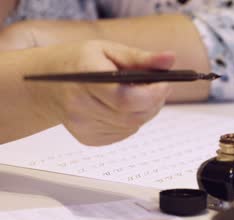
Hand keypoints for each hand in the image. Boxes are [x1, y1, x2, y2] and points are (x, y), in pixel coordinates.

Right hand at [26, 40, 174, 145]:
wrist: (47, 84)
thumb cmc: (81, 62)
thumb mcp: (110, 50)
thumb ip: (142, 58)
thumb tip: (170, 60)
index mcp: (85, 77)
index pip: (126, 98)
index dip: (153, 94)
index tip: (165, 83)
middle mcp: (80, 106)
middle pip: (133, 115)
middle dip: (154, 102)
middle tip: (157, 87)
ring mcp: (82, 126)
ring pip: (133, 125)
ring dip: (144, 111)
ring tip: (139, 94)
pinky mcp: (88, 138)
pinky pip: (124, 133)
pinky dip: (132, 120)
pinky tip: (123, 106)